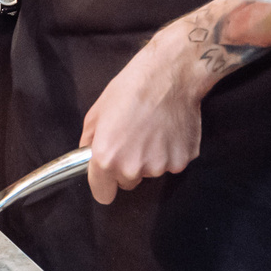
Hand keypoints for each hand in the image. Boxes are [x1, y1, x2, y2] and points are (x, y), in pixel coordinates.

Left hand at [79, 31, 201, 202]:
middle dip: (128, 167)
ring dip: (151, 158)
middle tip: (133, 139)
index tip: (108, 177)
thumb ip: (89, 139)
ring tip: (153, 130)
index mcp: (107, 158)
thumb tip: (87, 153)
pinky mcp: (183, 161)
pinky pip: (172, 163)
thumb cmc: (131, 88)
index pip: (103, 195)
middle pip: (128, 182)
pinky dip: (171, 152)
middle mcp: (133, 168)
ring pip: (151, 172)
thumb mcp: (98, 111)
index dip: (104, 185)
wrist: (170, 75)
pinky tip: (169, 130)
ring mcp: (160, 166)